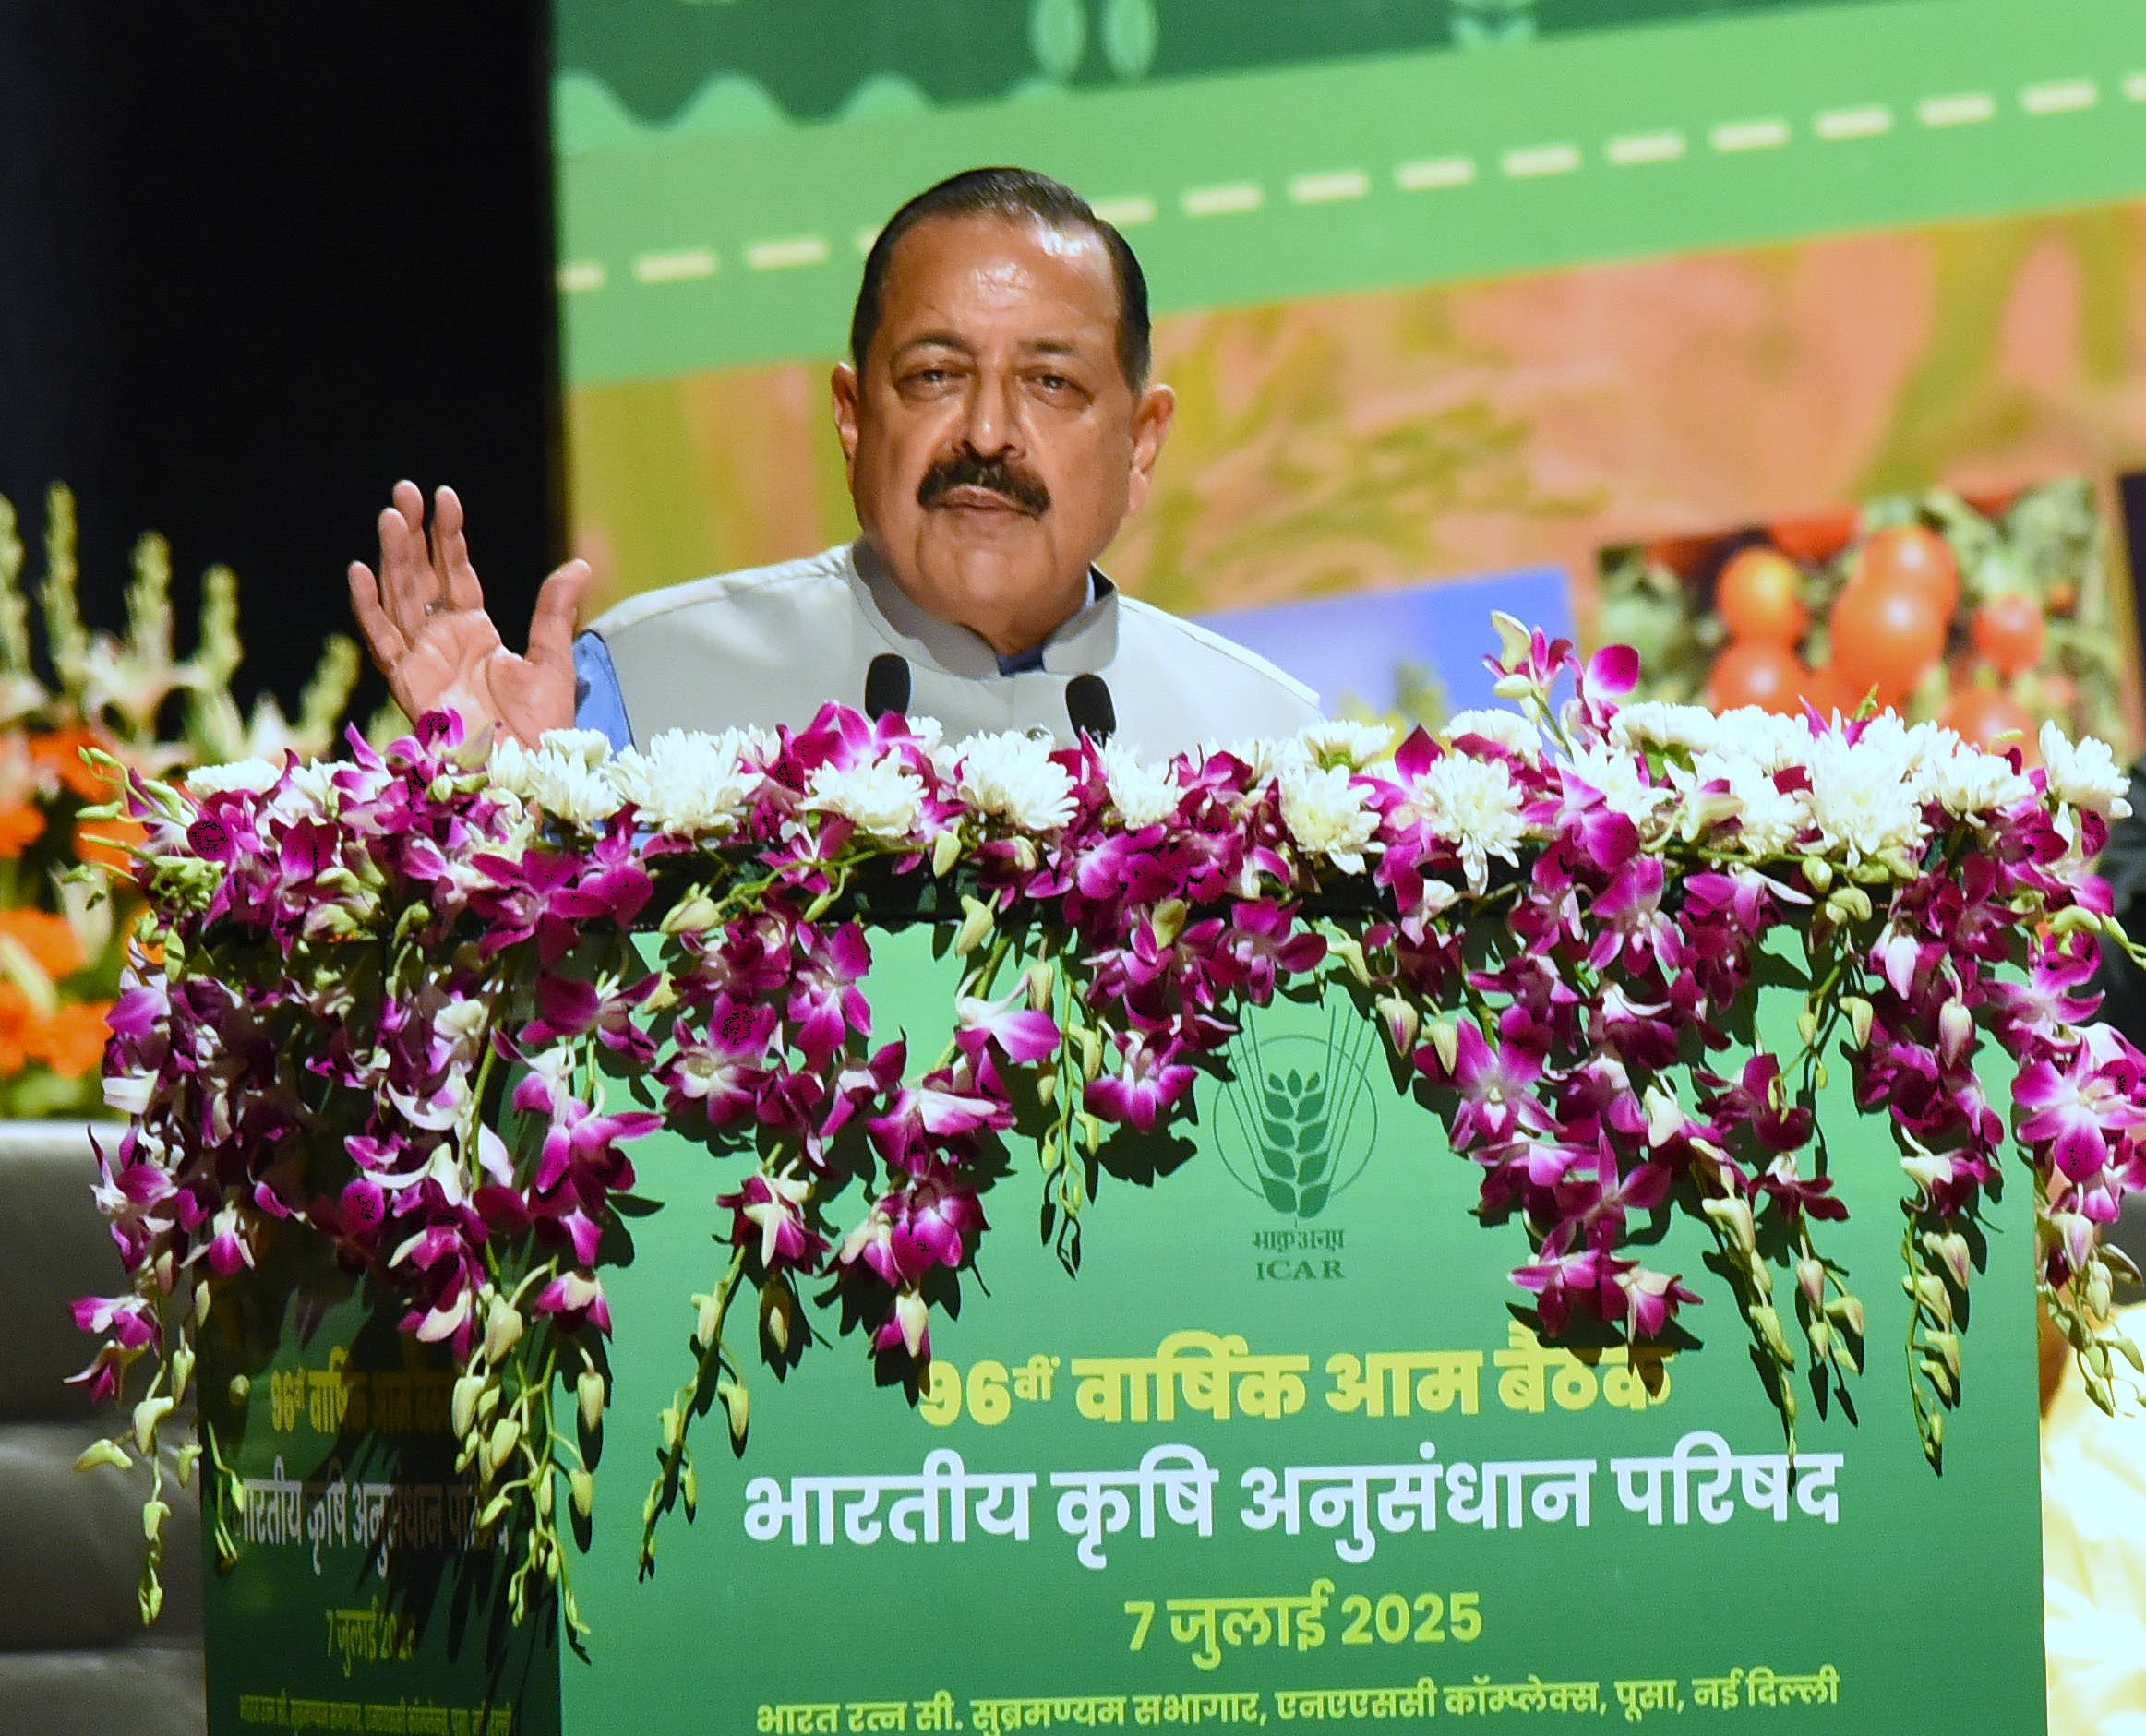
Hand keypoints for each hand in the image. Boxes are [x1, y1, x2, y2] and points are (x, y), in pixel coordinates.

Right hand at [346, 480, 591, 747]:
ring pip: (399, 597)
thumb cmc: (542, 727)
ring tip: (391, 516)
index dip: (447, 535)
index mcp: (474, 631)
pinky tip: (362, 570)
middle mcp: (442, 640)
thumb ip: (555, 613)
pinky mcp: (407, 683)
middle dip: (411, 534)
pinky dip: (369, 607)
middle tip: (404, 490)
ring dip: (393, 557)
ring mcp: (422, 659)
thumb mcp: (553, 661)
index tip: (444, 496)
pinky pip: (383, 640)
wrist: (527, 772)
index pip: (454, 571)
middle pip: (419, 576)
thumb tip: (581, 566)